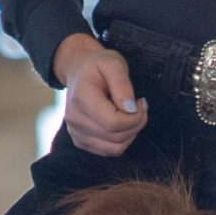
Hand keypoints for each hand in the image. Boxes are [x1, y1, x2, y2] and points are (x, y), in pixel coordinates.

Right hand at [54, 33, 145, 156]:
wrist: (78, 72)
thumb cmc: (98, 65)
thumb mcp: (113, 63)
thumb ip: (122, 84)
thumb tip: (130, 109)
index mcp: (81, 98)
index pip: (113, 123)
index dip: (135, 117)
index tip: (141, 102)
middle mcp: (74, 119)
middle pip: (116, 137)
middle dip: (136, 125)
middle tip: (140, 108)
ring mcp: (75, 133)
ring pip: (115, 148)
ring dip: (131, 134)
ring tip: (131, 115)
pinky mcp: (80, 141)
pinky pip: (109, 151)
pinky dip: (121, 140)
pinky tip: (121, 123)